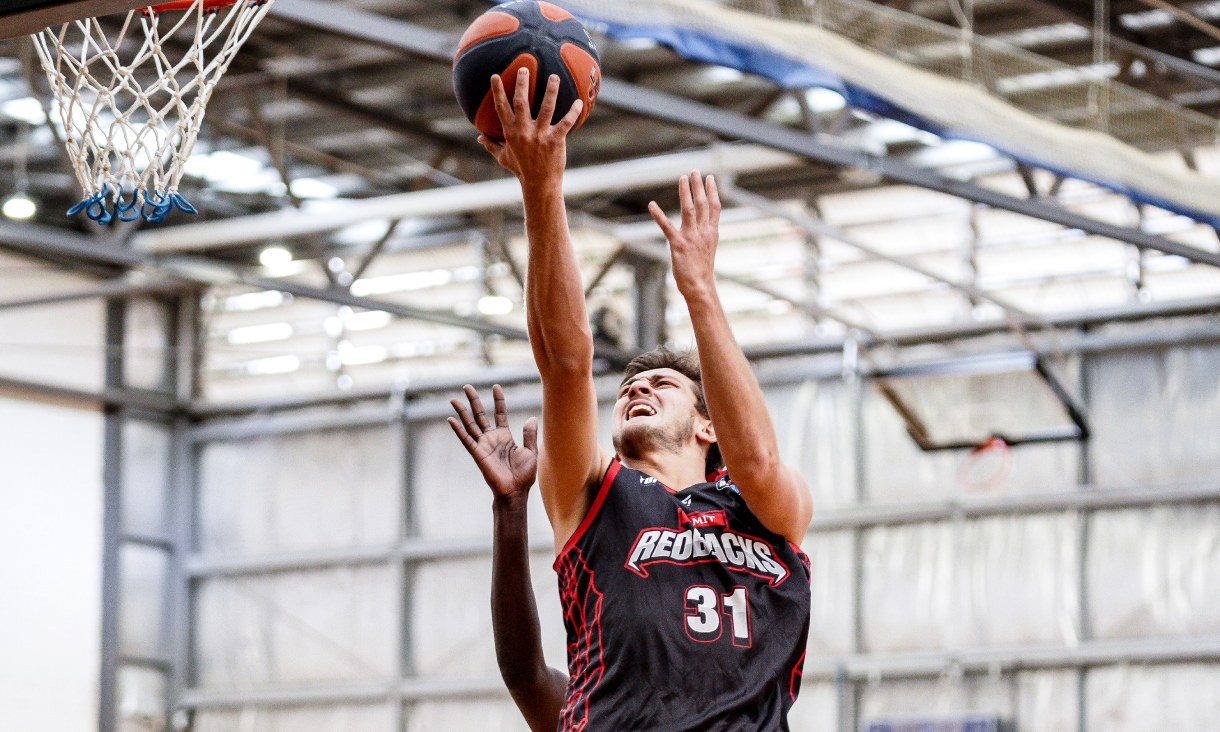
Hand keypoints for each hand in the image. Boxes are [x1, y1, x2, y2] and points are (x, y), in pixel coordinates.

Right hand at [448, 384, 538, 499]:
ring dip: (462, 412)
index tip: (496, 387)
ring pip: (470, 424)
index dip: (498, 400)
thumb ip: (529, 435)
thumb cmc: (524, 475)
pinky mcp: (478, 454)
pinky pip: (466, 440)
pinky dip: (458, 430)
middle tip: (467, 386)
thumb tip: (532, 418)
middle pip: (481, 415)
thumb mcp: (531, 452)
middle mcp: (492, 438)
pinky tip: (450, 420)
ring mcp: (484, 445)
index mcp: (505, 436)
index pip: (500, 413)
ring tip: (453, 399)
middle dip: (474, 401)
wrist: (516, 491)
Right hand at [478, 68, 582, 184]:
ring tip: (553, 77)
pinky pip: (566, 122)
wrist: (539, 184)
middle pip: (521, 102)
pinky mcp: (555, 140)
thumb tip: (478, 138)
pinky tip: (578, 101)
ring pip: (546, 107)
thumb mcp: (503, 158)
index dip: (498, 91)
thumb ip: (491, 145)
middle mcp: (524, 131)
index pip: (501, 108)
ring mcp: (540, 135)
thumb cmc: (521, 170)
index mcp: (510, 133)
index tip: (495, 76)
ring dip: (550, 91)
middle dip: (522, 83)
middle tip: (524, 68)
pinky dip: (573, 112)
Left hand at [648, 171, 720, 297]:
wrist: (700, 286)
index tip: (710, 178)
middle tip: (695, 171)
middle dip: (698, 186)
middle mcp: (703, 232)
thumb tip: (706, 226)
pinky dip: (658, 215)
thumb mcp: (708, 249)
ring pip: (689, 209)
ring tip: (683, 178)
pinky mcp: (678, 244)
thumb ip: (706, 234)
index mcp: (711, 233)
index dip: (712, 191)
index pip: (714, 207)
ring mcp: (691, 237)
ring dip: (685, 192)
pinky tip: (651, 205)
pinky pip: (667, 226)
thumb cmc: (701, 271)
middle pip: (702, 204)